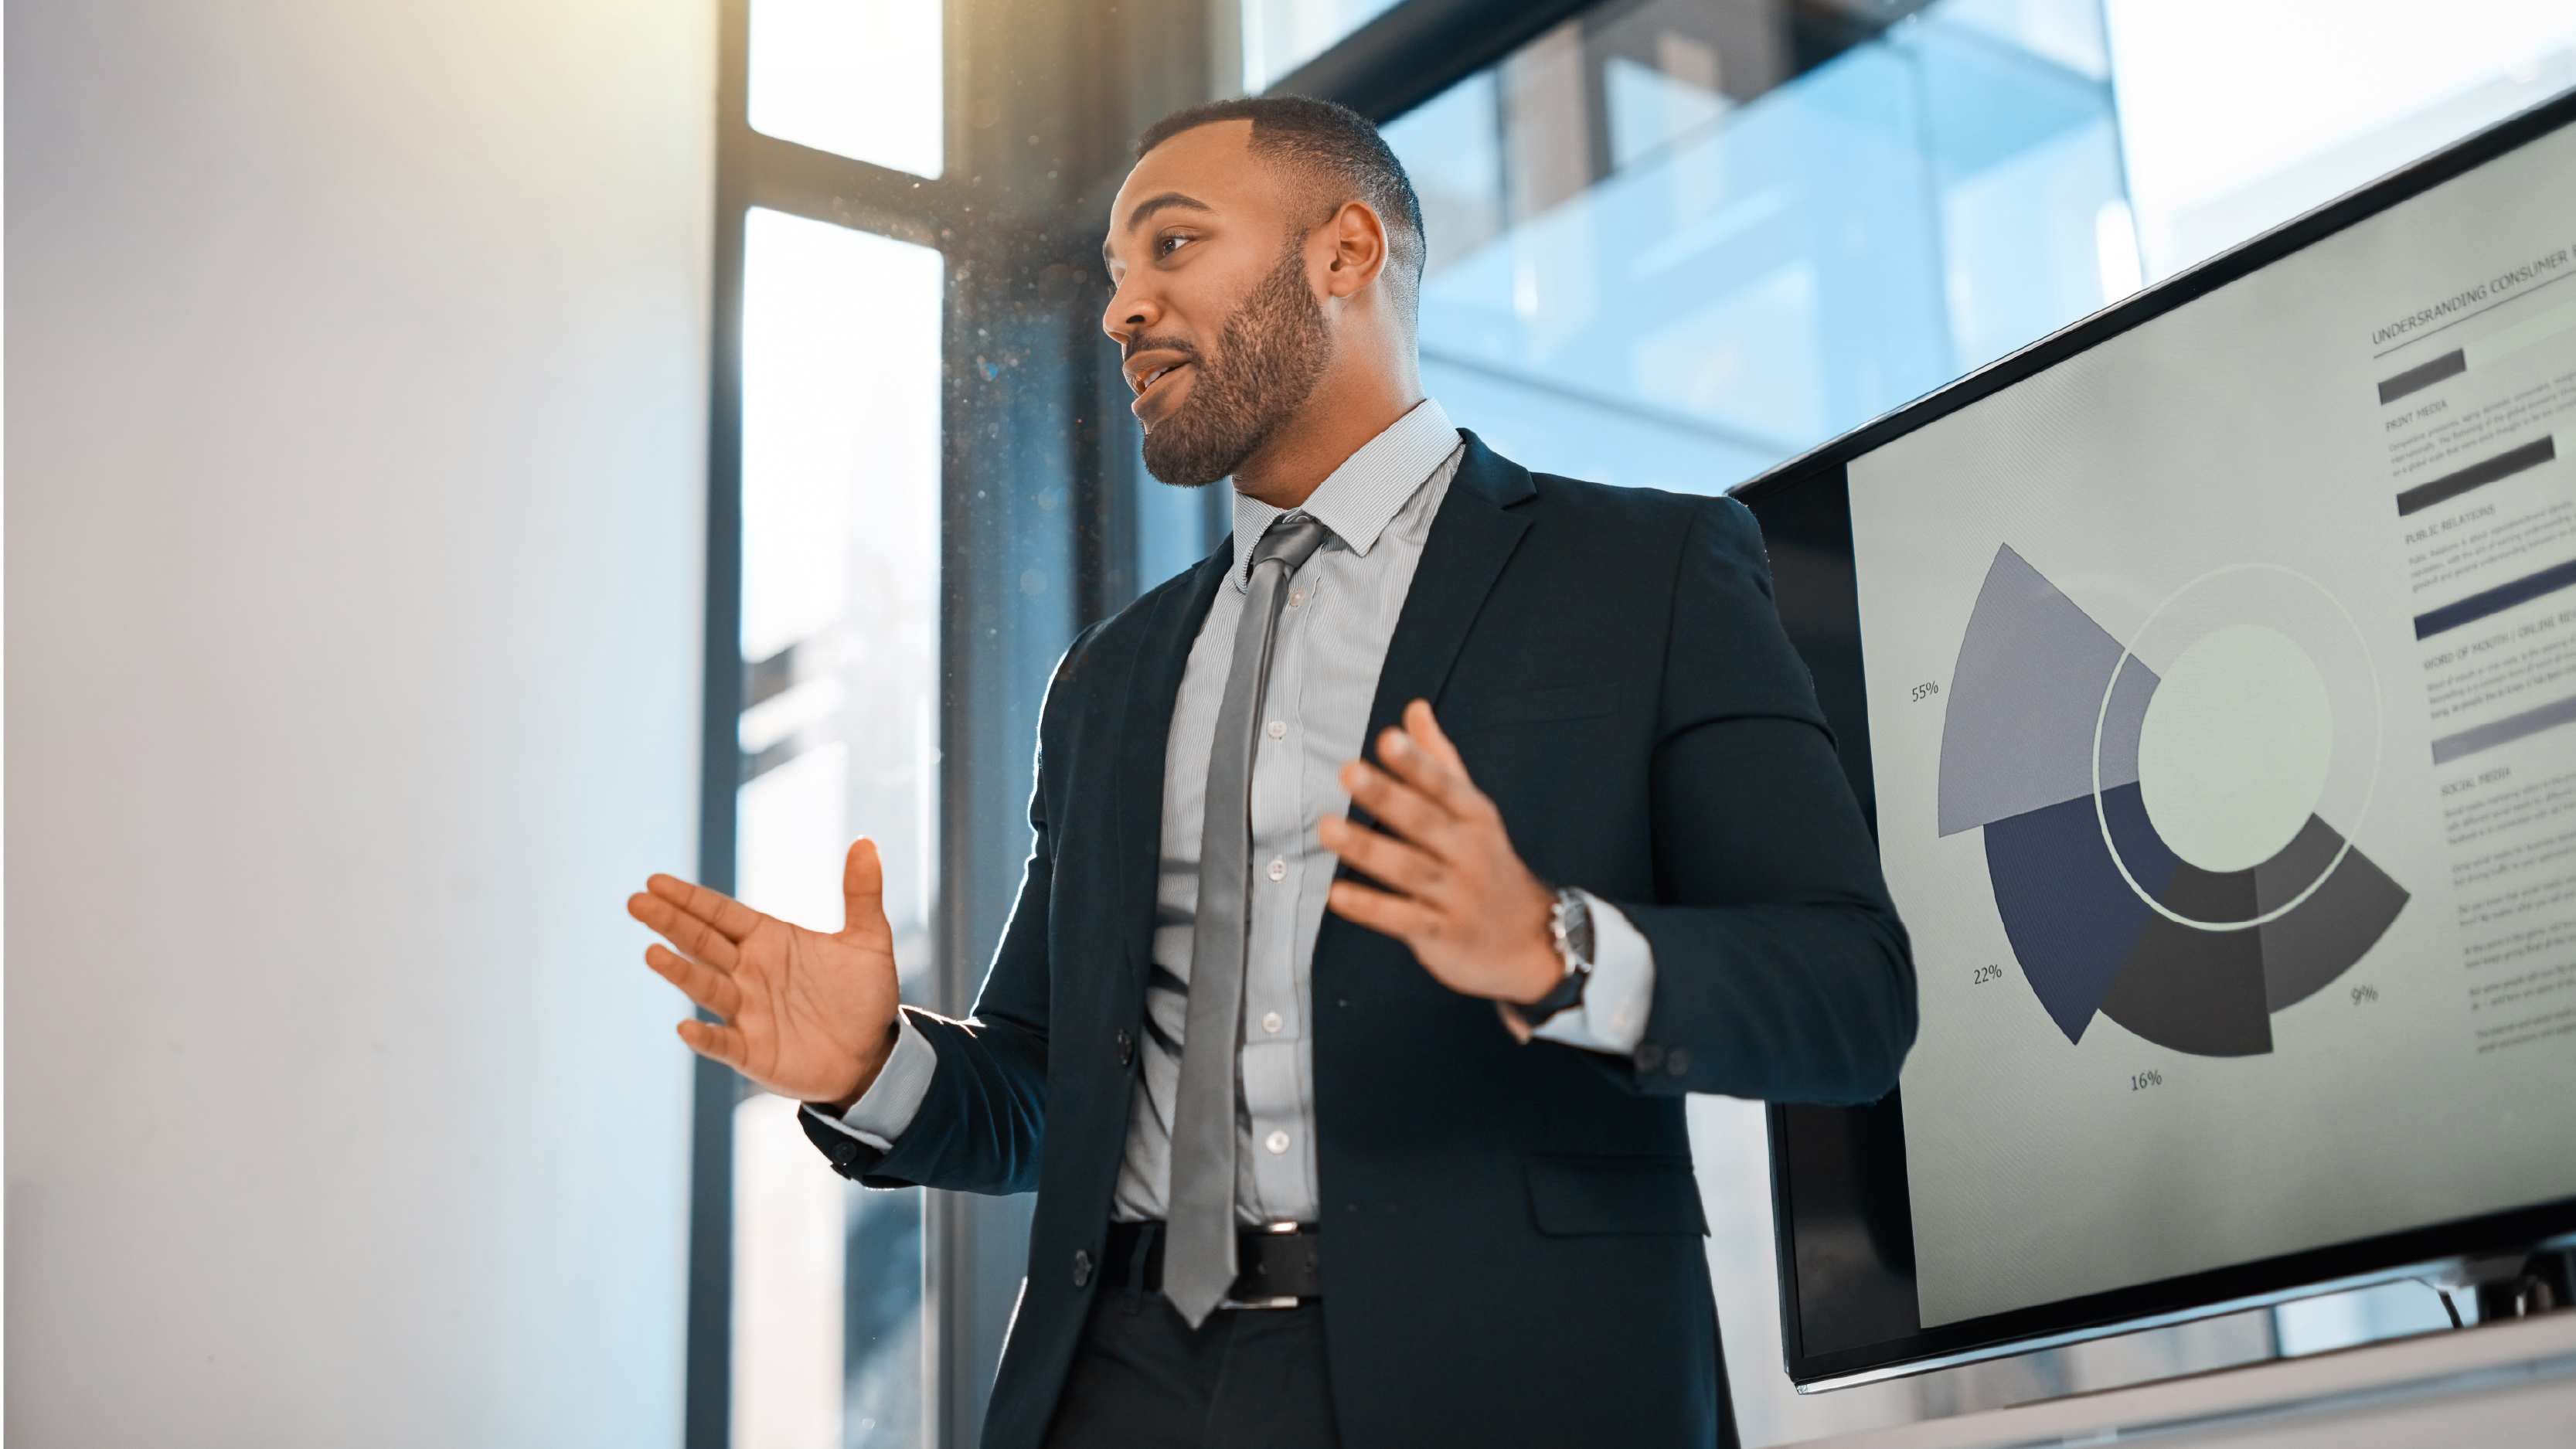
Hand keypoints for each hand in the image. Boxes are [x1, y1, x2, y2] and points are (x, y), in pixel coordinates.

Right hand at [628, 838, 902, 1109]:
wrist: (876, 1053)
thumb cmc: (863, 995)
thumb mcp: (869, 940)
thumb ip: (862, 893)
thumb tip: (865, 841)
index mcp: (769, 941)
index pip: (721, 915)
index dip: (690, 899)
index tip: (655, 882)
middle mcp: (749, 973)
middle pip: (702, 942)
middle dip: (671, 922)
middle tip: (636, 902)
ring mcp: (747, 1013)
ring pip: (707, 987)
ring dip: (680, 972)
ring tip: (652, 952)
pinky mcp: (753, 1052)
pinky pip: (723, 1044)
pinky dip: (705, 1038)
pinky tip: (686, 1029)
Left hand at [1318, 699, 1562, 1004]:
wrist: (1532, 940)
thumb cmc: (1489, 864)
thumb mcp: (1474, 810)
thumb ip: (1439, 760)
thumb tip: (1414, 709)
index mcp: (1475, 816)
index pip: (1445, 785)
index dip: (1416, 763)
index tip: (1388, 739)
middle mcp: (1468, 852)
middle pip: (1424, 821)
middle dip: (1387, 796)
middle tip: (1348, 772)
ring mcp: (1456, 895)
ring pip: (1408, 869)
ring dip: (1366, 849)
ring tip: (1327, 828)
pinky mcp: (1442, 934)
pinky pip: (1403, 920)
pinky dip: (1370, 908)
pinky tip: (1337, 894)